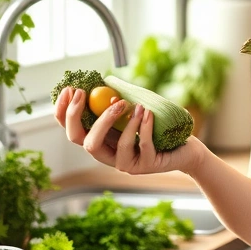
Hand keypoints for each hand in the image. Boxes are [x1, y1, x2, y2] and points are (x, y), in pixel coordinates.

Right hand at [53, 87, 201, 175]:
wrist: (185, 147)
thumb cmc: (157, 127)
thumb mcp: (133, 112)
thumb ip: (117, 102)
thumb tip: (102, 83)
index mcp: (101, 141)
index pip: (73, 131)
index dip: (65, 113)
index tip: (70, 90)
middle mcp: (108, 155)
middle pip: (83, 142)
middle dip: (80, 118)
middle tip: (88, 95)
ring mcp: (126, 163)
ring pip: (115, 146)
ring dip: (120, 121)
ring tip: (133, 104)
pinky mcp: (146, 165)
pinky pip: (141, 145)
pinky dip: (143, 127)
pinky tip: (147, 112)